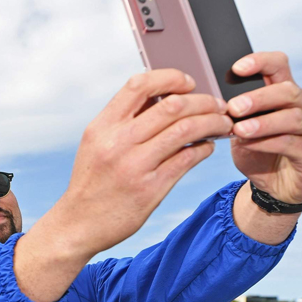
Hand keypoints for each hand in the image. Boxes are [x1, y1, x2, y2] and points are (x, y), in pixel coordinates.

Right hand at [61, 69, 232, 256]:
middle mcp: (117, 143)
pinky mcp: (151, 189)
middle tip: (218, 106)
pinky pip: (187, 159)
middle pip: (172, 105)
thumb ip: (124, 120)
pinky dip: (204, 148)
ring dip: (212, 122)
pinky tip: (206, 147)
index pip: (139, 85)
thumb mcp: (96, 144)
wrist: (79, 224)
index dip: (170, 77)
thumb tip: (163, 94)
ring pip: (186, 130)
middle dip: (204, 101)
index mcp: (102, 126)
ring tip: (222, 124)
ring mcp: (135, 166)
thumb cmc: (92, 181)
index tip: (188, 83)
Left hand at [227, 52, 301, 203]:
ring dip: (263, 122)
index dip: (260, 62)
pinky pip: (291, 143)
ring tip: (238, 129)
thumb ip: (234, 116)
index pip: (279, 65)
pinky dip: (266, 143)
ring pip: (292, 117)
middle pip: (287, 90)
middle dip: (258, 98)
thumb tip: (212, 103)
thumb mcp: (242, 131)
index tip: (237, 68)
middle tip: (233, 107)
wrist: (278, 187)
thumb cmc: (260, 151)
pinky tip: (247, 144)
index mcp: (289, 91)